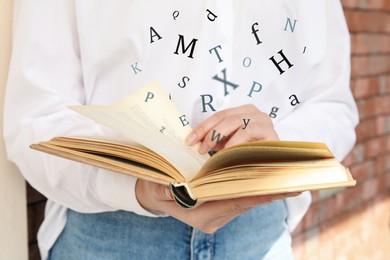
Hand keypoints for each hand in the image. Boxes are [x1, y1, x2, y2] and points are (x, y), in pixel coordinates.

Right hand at [135, 179, 299, 233]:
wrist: (155, 196)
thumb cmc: (157, 191)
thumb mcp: (158, 187)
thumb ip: (166, 188)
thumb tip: (175, 185)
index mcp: (202, 216)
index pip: (235, 202)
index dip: (259, 194)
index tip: (282, 188)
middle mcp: (214, 217)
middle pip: (246, 202)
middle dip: (269, 192)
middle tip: (294, 182)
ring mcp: (219, 212)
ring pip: (246, 199)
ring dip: (263, 189)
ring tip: (286, 178)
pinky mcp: (221, 205)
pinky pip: (241, 196)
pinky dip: (253, 187)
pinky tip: (267, 178)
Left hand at [185, 104, 278, 153]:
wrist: (275, 166)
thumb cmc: (250, 153)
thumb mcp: (230, 144)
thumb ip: (217, 139)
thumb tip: (194, 142)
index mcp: (244, 111)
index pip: (219, 115)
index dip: (202, 127)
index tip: (189, 140)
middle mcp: (255, 113)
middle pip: (226, 117)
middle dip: (209, 132)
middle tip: (200, 148)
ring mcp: (264, 121)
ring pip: (236, 123)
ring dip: (220, 137)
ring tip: (211, 152)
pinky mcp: (271, 133)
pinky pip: (248, 133)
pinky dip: (235, 143)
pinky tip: (227, 153)